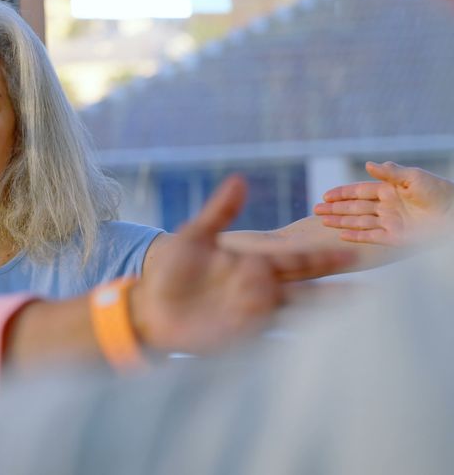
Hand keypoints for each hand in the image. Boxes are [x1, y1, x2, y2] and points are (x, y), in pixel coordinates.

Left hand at [131, 176, 353, 354]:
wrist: (148, 307)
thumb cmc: (170, 271)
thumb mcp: (194, 237)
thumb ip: (219, 212)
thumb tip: (239, 180)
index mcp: (255, 263)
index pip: (297, 259)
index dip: (323, 254)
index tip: (352, 248)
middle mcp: (262, 289)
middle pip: (308, 287)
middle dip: (336, 287)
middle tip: (372, 287)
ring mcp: (255, 314)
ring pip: (298, 312)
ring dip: (322, 313)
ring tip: (352, 314)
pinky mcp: (243, 336)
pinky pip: (277, 336)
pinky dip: (296, 338)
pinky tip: (315, 340)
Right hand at [314, 161, 453, 246]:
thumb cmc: (438, 191)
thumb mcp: (413, 177)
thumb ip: (390, 172)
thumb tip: (367, 164)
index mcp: (389, 191)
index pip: (359, 191)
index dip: (342, 193)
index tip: (325, 195)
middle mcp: (386, 207)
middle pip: (355, 207)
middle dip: (335, 208)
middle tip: (316, 209)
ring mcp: (390, 223)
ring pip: (359, 222)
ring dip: (341, 221)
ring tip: (323, 221)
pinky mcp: (396, 238)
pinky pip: (372, 237)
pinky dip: (357, 236)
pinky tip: (342, 235)